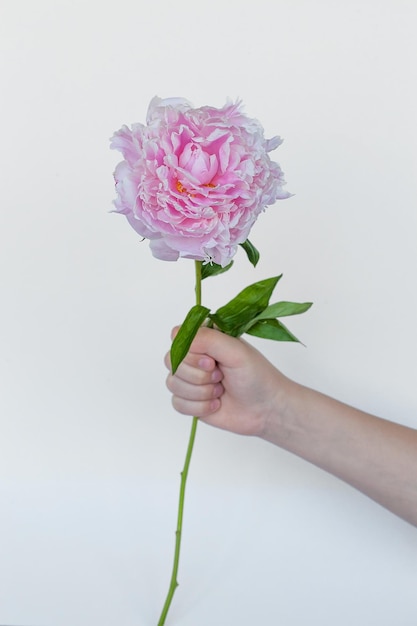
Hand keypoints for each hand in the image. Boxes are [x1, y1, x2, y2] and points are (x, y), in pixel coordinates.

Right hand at [165, 326, 287, 436]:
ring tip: (220, 391)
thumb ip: (207, 339)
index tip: (211, 361)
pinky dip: (199, 407)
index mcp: (205, 340)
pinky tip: (216, 404)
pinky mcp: (190, 401)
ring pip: (172, 383)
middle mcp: (195, 358)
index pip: (177, 338)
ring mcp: (191, 380)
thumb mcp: (235, 351)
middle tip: (221, 376)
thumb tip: (177, 335)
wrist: (265, 410)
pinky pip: (177, 403)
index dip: (190, 352)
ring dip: (200, 392)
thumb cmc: (257, 376)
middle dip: (198, 375)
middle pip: (171, 362)